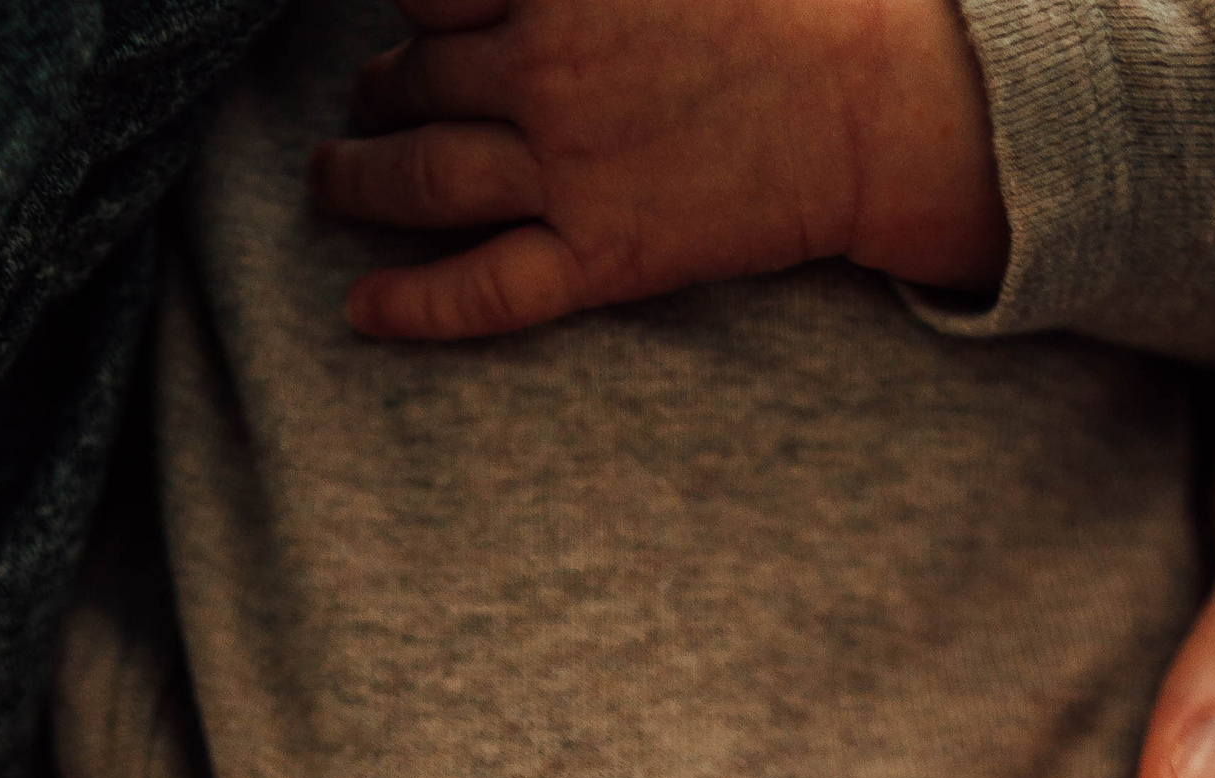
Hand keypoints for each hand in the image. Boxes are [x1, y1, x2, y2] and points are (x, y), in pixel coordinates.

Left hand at [308, 0, 1005, 340]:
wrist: (884, 98)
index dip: (416, 1)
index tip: (418, 14)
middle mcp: (545, 66)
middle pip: (416, 75)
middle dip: (381, 85)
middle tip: (369, 98)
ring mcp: (568, 169)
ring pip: (422, 177)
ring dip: (359, 178)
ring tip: (330, 180)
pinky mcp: (604, 256)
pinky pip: (482, 290)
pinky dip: (412, 304)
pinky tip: (361, 310)